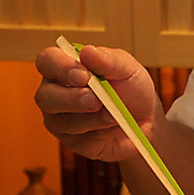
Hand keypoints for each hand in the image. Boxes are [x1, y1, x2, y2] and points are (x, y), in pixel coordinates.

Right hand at [34, 44, 159, 162]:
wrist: (147, 119)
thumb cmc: (131, 88)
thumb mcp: (127, 68)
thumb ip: (109, 59)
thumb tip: (87, 52)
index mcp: (63, 68)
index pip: (47, 61)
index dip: (61, 68)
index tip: (84, 75)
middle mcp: (54, 93)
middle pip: (46, 97)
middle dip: (72, 100)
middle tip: (97, 101)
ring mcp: (60, 120)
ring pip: (64, 122)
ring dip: (94, 119)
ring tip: (116, 115)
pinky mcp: (73, 142)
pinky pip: (81, 141)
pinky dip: (103, 133)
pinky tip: (117, 127)